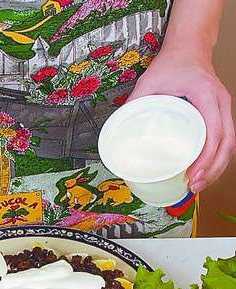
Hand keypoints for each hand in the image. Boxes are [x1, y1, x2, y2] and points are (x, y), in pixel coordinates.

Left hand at [128, 50, 234, 192]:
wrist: (189, 47)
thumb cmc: (172, 63)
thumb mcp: (148, 81)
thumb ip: (134, 104)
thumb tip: (119, 131)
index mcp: (206, 94)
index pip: (213, 131)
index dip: (206, 156)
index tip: (194, 173)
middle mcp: (220, 102)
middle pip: (227, 143)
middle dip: (213, 169)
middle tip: (195, 186)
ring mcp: (223, 109)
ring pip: (229, 144)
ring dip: (217, 168)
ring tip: (198, 185)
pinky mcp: (220, 115)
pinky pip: (225, 140)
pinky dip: (217, 159)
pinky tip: (205, 172)